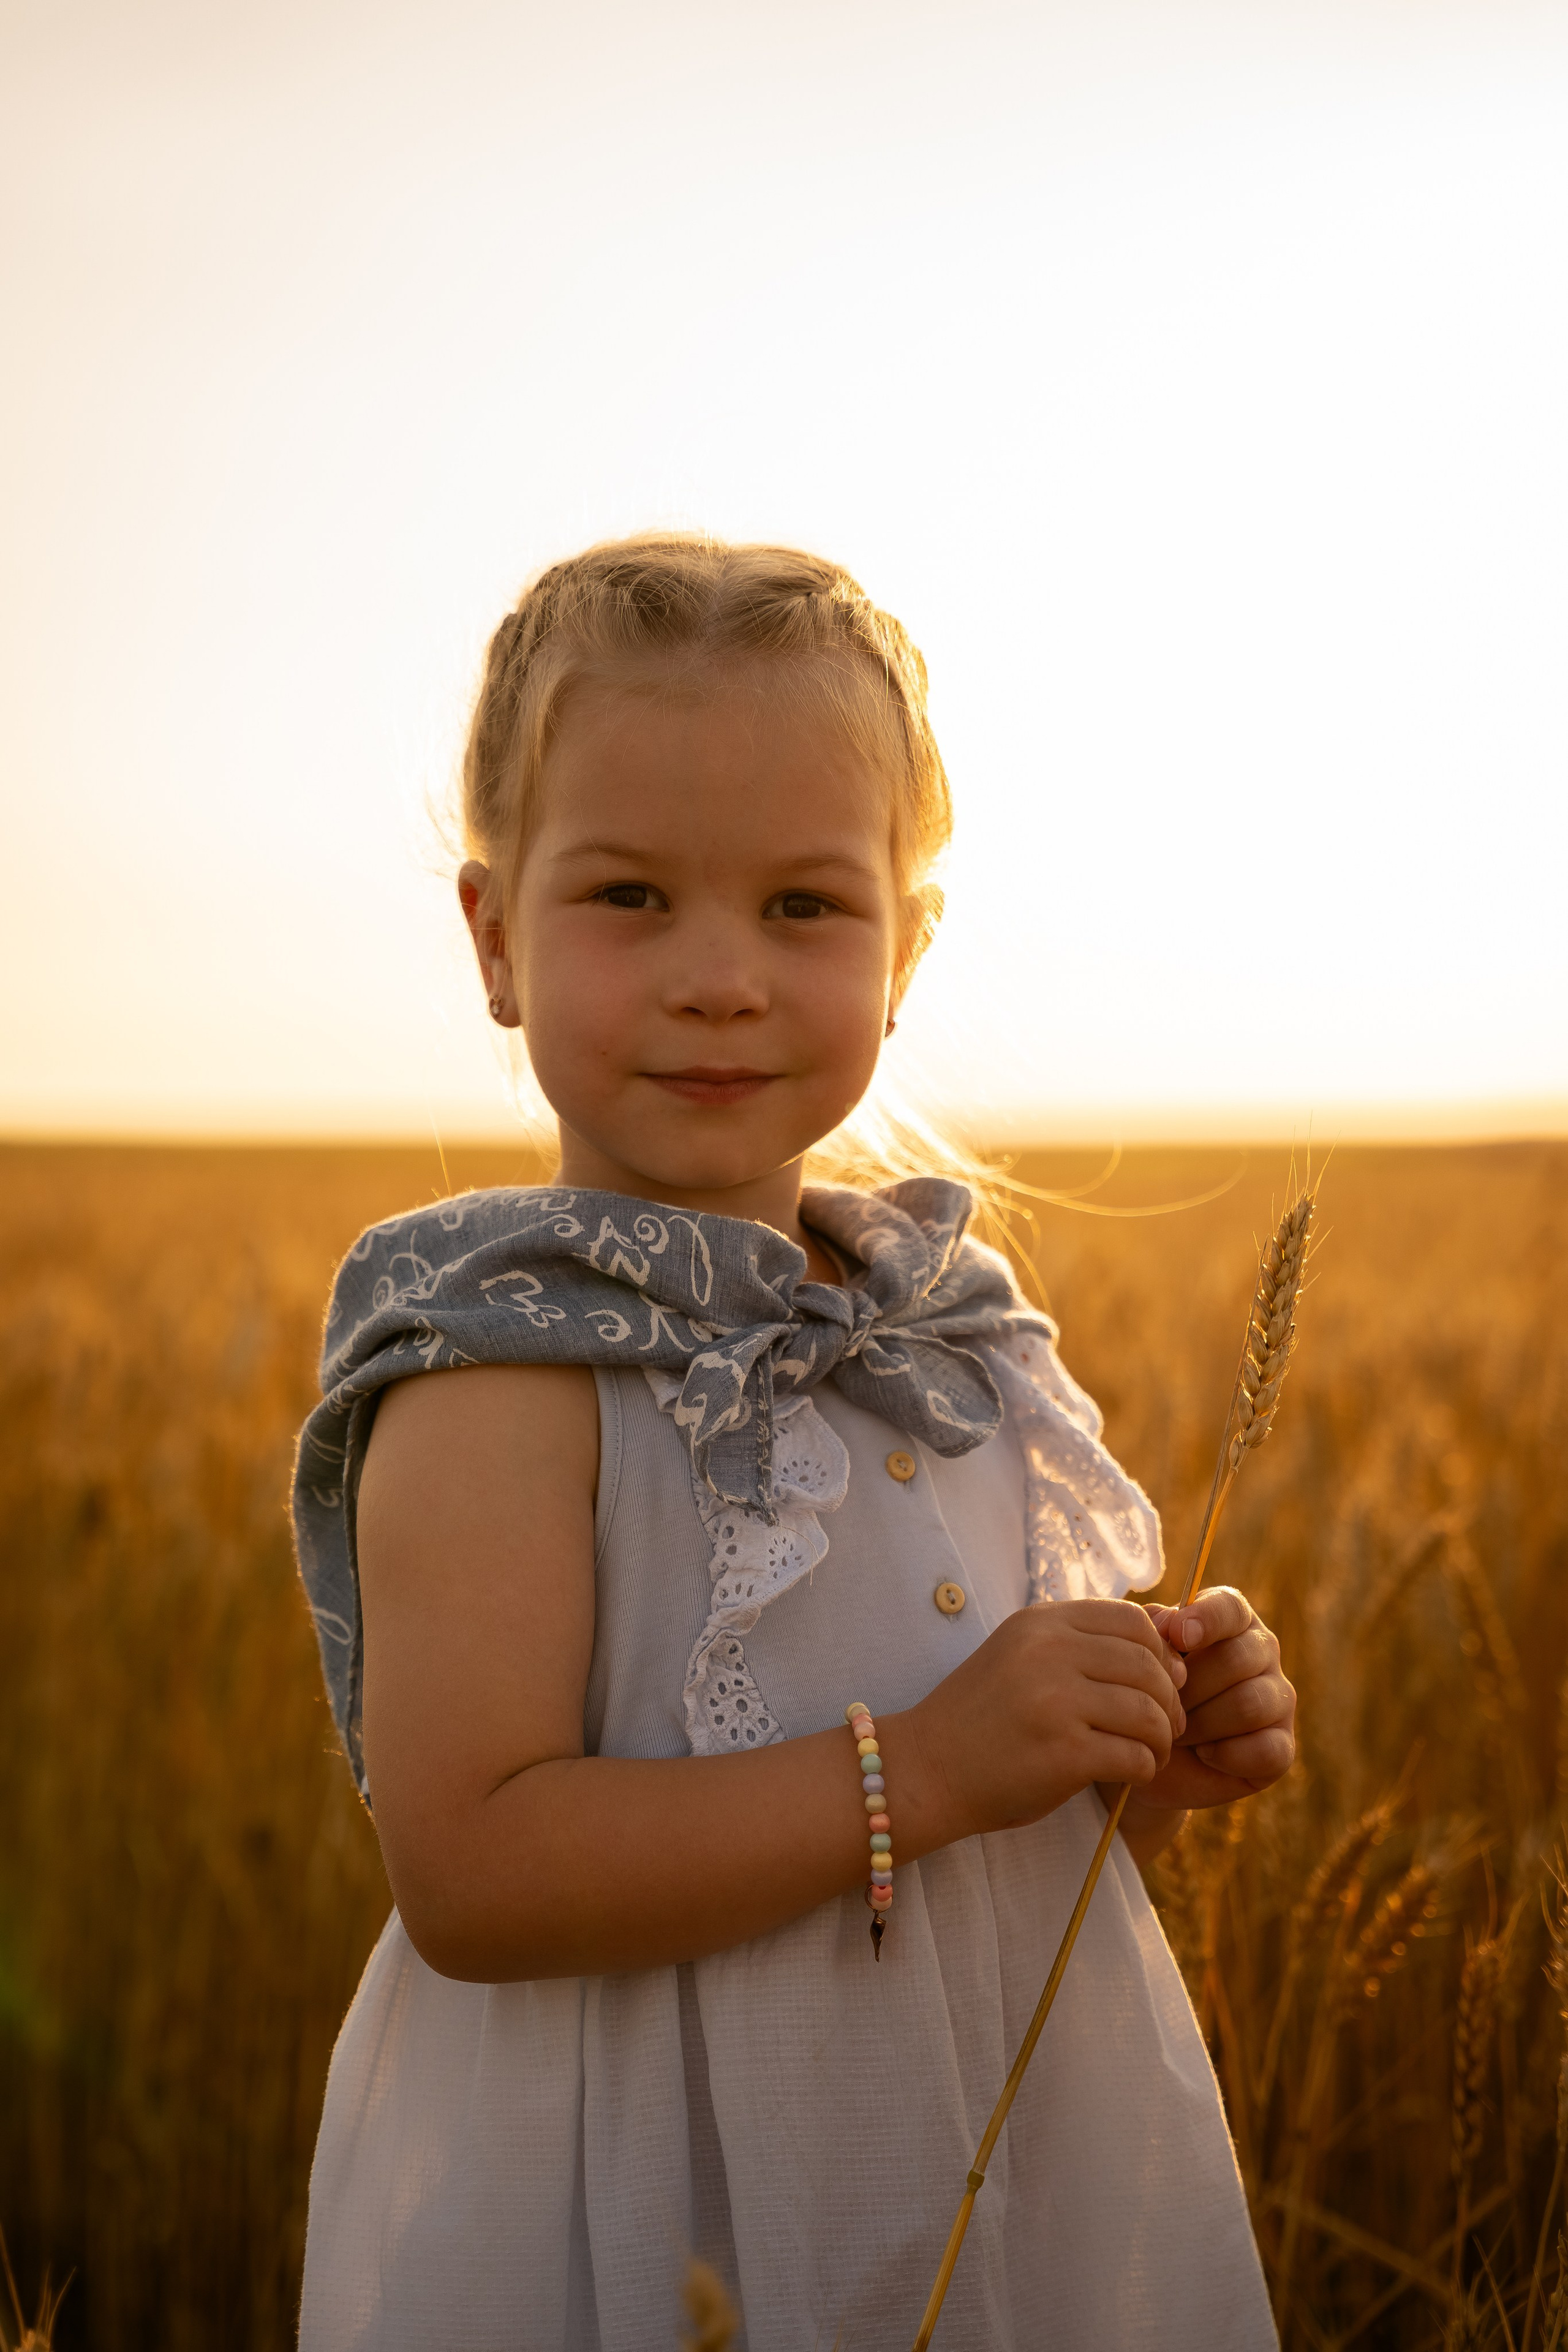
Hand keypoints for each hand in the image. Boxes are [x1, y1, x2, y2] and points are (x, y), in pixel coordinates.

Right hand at [905, 1598, 1188, 1841]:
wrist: (925, 1769)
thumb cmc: (983, 1718)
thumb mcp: (1022, 1658)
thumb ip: (1081, 1645)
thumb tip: (1172, 1655)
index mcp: (1040, 1622)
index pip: (1131, 1618)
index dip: (1160, 1651)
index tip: (1162, 1682)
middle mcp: (1048, 1652)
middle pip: (1147, 1665)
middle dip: (1169, 1700)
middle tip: (1167, 1727)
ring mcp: (1055, 1701)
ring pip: (1149, 1712)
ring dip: (1162, 1739)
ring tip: (1152, 1752)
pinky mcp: (1063, 1753)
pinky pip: (1136, 1756)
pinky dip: (1146, 1769)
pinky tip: (1132, 1775)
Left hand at [1127, 1587, 1295, 1816]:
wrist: (1149, 1753)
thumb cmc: (1149, 1692)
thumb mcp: (1144, 1658)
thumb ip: (1154, 1631)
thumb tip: (1167, 1623)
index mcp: (1231, 1620)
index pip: (1230, 1607)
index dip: (1207, 1619)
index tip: (1178, 1636)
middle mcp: (1263, 1652)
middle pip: (1237, 1659)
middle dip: (1190, 1688)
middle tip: (1164, 1705)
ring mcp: (1279, 1699)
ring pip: (1248, 1704)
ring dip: (1201, 1724)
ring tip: (1177, 1732)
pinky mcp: (1283, 1746)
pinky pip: (1264, 1749)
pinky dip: (1225, 1755)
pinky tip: (1204, 1753)